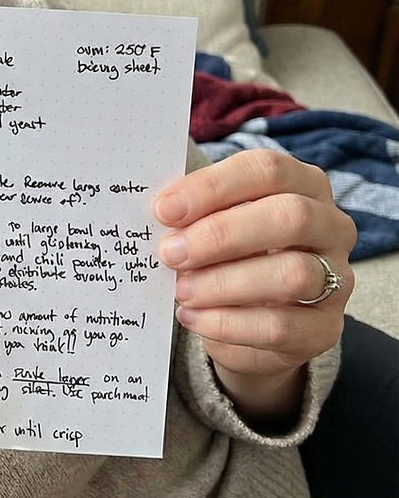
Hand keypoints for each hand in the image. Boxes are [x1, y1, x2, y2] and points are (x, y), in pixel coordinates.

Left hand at [154, 149, 355, 419]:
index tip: (165, 209)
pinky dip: (228, 323)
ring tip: (181, 291)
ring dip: (224, 283)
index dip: (213, 187)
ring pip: (291, 274)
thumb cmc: (228, 252)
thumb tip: (161, 213)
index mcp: (302, 183)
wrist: (252, 319)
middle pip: (290, 217)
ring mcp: (336, 278)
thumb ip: (194, 213)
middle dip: (222, 235)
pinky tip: (194, 318)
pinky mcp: (325, 328)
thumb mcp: (212, 223)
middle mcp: (331, 226)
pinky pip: (281, 326)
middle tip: (170, 253)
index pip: (267, 170)